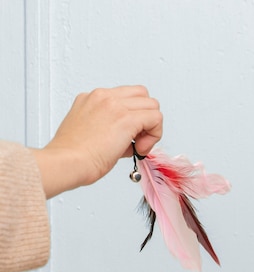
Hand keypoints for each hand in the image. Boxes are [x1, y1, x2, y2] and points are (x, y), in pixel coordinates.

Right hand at [30, 85, 162, 198]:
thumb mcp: (89, 135)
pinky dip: (154, 135)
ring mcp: (115, 105)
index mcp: (92, 99)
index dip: (132, 117)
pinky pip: (155, 118)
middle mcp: (103, 97)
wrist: (67, 162)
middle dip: (145, 118)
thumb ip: (110, 132)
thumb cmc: (72, 156)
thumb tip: (129, 142)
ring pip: (152, 105)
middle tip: (137, 141)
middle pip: (142, 96)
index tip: (127, 137)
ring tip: (138, 146)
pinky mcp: (126, 118)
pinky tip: (141, 149)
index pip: (125, 97)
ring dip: (151, 127)